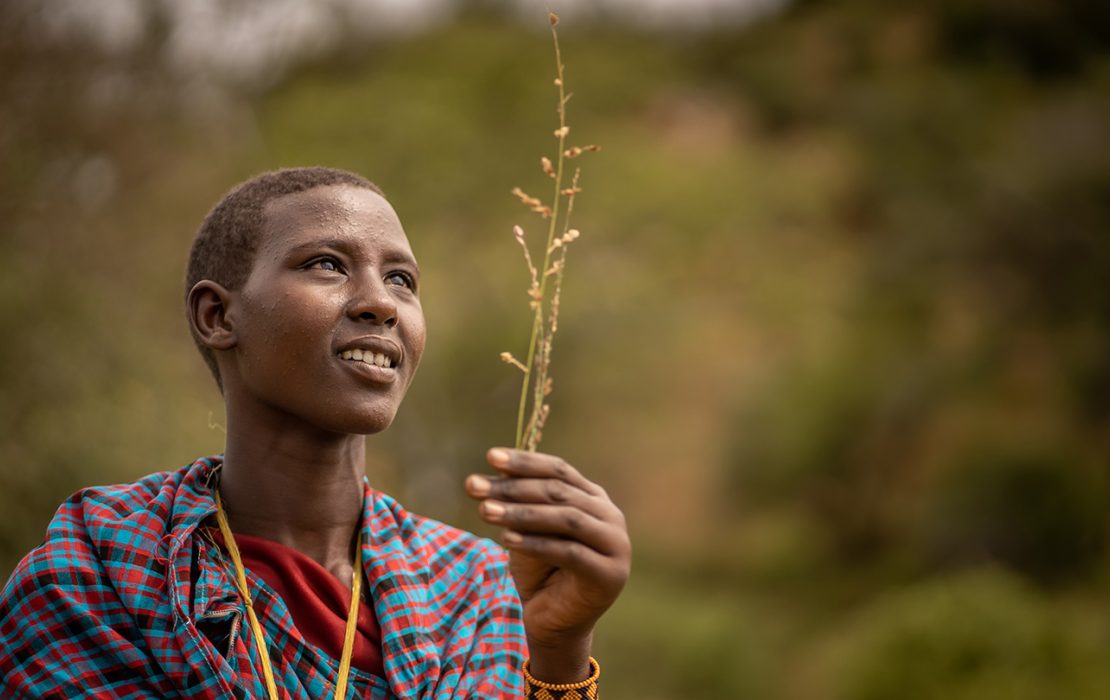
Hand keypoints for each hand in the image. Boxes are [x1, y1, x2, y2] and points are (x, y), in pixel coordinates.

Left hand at [465, 448, 630, 682]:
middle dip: (513, 488)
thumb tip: (492, 469)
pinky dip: (536, 543)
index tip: (490, 457)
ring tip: (484, 511)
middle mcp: (610, 515)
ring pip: (565, 518)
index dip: (525, 462)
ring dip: (521, 513)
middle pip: (558, 491)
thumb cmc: (539, 570)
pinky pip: (570, 552)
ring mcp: (615, 544)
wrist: (553, 623)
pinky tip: (506, 538)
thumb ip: (519, 501)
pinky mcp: (609, 573)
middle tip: (474, 487)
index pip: (559, 469)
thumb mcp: (526, 529)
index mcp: (593, 497)